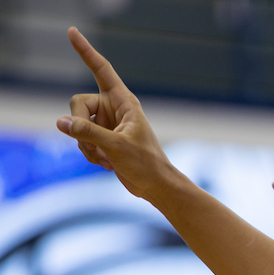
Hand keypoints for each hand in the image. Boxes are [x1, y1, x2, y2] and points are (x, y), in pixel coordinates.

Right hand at [55, 27, 173, 199]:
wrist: (155, 186)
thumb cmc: (145, 164)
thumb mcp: (117, 146)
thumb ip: (87, 132)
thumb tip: (61, 122)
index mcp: (123, 101)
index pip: (101, 69)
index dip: (86, 51)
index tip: (72, 32)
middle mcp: (113, 108)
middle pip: (77, 103)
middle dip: (79, 126)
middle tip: (95, 145)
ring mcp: (106, 123)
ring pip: (76, 125)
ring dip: (86, 146)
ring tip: (107, 159)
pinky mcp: (102, 138)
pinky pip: (81, 140)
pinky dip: (89, 153)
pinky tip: (107, 164)